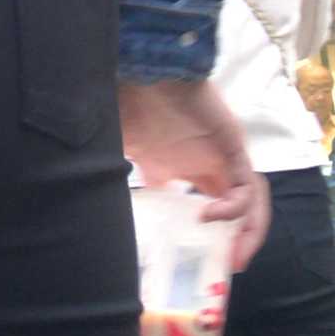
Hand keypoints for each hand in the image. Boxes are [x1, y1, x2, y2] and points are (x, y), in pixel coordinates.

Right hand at [117, 79, 269, 271]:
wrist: (144, 69)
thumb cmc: (126, 105)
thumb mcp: (116, 151)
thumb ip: (113, 178)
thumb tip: (88, 205)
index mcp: (177, 168)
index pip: (200, 206)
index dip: (200, 235)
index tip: (189, 261)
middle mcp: (203, 164)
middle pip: (232, 209)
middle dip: (232, 240)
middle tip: (221, 266)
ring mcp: (221, 156)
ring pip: (248, 202)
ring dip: (245, 232)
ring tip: (231, 256)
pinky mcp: (234, 147)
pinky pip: (247, 187)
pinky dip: (235, 208)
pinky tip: (211, 215)